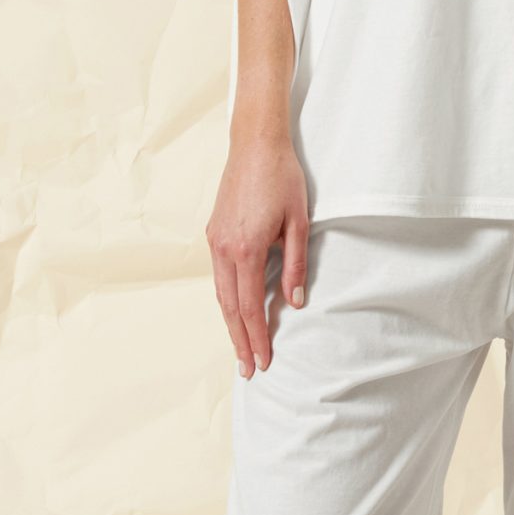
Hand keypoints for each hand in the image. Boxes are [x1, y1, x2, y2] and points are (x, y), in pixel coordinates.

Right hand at [208, 123, 309, 375]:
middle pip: (229, 307)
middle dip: (239, 340)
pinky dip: (226, 299)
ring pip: (220, 293)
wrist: (255, 144)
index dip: (257, 337)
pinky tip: (235, 311)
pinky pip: (218, 275)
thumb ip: (296, 264)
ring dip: (230, 323)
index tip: (263, 361)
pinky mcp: (214, 232)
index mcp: (246, 248)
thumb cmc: (282, 178)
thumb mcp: (299, 222)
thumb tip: (295, 301)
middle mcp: (224, 248)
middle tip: (247, 369)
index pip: (250, 306)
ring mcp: (215, 240)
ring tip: (240, 347)